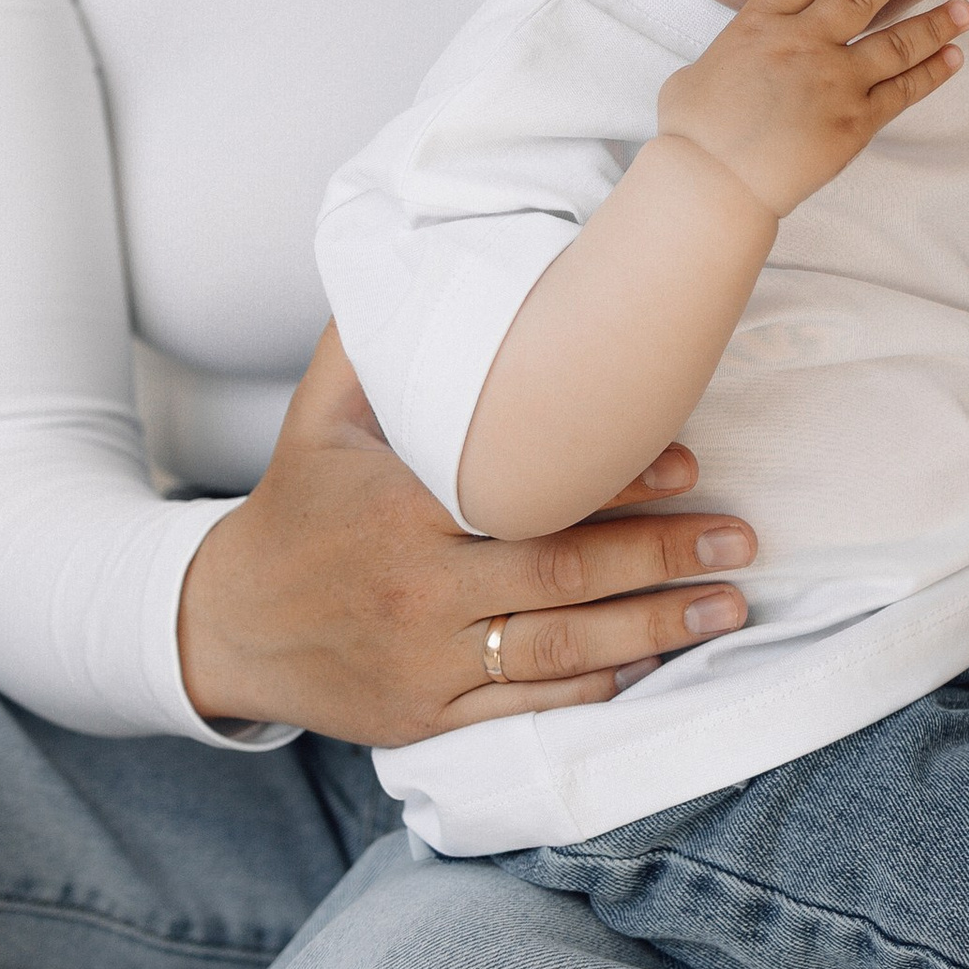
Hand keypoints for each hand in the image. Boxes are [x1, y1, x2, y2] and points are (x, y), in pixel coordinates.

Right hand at [178, 325, 760, 744]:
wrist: (227, 626)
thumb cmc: (298, 505)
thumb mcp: (320, 414)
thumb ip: (377, 342)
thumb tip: (427, 252)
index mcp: (401, 509)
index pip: (527, 496)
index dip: (615, 482)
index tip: (690, 464)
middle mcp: (419, 589)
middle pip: (564, 576)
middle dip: (664, 556)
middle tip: (741, 538)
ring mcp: (426, 660)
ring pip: (561, 648)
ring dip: (655, 627)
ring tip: (728, 605)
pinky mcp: (429, 716)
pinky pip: (529, 704)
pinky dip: (596, 684)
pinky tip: (653, 661)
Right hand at [658, 0, 968, 222]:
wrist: (713, 180)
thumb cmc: (692, 131)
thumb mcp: (697, 73)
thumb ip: (729, 57)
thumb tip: (730, 61)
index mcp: (761, 23)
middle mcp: (804, 42)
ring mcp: (835, 80)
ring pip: (896, 40)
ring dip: (934, 22)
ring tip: (964, 9)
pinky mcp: (855, 121)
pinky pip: (904, 91)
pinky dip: (932, 73)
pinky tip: (954, 57)